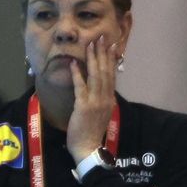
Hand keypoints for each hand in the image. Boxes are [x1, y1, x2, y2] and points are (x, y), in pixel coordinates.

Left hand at [66, 36, 122, 162]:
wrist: (89, 149)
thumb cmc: (92, 133)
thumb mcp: (102, 114)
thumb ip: (102, 100)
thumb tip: (102, 88)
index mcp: (110, 99)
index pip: (112, 75)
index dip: (111, 59)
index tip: (111, 45)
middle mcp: (105, 98)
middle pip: (105, 72)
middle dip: (103, 53)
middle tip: (101, 37)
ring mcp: (95, 102)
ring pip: (96, 76)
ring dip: (93, 59)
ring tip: (90, 44)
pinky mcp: (84, 107)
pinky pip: (81, 87)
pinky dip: (78, 75)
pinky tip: (74, 63)